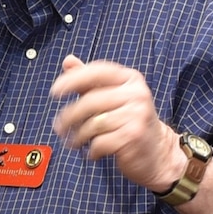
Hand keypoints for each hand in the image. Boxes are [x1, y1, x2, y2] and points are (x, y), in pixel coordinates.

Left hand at [49, 54, 182, 191]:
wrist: (157, 151)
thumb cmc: (129, 121)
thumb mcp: (112, 96)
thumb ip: (89, 80)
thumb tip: (67, 61)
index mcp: (130, 79)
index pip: (97, 71)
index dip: (73, 79)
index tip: (55, 92)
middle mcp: (137, 94)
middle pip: (90, 101)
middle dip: (69, 116)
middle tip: (59, 127)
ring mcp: (137, 115)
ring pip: (93, 124)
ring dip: (78, 137)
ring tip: (75, 142)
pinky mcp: (134, 136)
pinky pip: (100, 142)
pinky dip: (91, 150)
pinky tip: (93, 151)